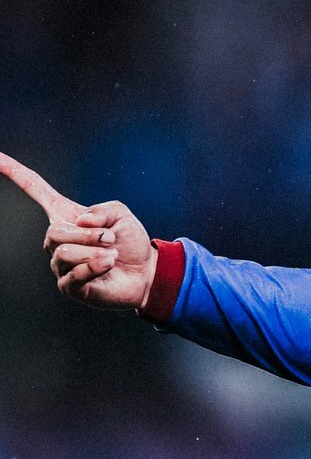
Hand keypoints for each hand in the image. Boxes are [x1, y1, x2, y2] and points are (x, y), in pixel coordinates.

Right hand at [0, 152, 157, 309]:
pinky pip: (73, 274)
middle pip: (55, 232)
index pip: (35, 190)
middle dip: (89, 235)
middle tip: (111, 239)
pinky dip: (96, 266)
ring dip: (95, 252)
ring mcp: (60, 264)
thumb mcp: (121, 215)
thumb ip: (102, 209)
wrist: (146, 272)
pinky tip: (108, 265)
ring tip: (112, 254)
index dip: (15, 172)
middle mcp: (57, 240)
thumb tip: (80, 221)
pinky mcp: (68, 285)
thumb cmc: (130, 242)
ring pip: (63, 253)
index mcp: (66, 216)